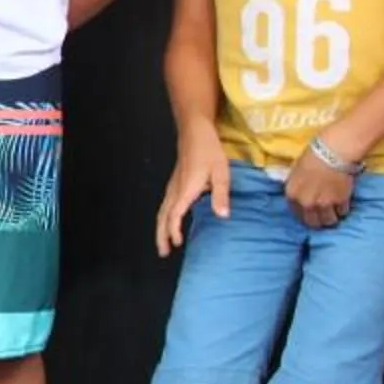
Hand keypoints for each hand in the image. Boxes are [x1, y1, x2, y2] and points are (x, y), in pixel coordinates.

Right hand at [155, 137, 234, 257]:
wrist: (194, 131)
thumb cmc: (209, 150)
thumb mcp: (221, 172)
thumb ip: (221, 195)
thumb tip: (222, 216)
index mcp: (185, 190)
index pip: (173, 215)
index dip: (173, 231)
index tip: (177, 244)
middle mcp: (175, 190)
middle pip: (162, 217)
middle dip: (161, 235)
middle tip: (163, 252)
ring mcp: (173, 186)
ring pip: (162, 211)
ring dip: (161, 228)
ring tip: (164, 242)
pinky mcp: (174, 183)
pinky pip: (166, 205)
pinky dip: (165, 218)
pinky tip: (171, 221)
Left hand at [286, 150, 353, 229]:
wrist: (332, 153)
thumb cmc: (312, 157)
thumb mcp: (295, 173)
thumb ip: (296, 188)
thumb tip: (299, 195)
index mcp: (292, 196)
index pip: (296, 214)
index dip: (304, 214)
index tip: (309, 212)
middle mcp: (306, 204)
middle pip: (313, 222)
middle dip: (318, 220)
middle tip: (323, 215)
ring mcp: (324, 205)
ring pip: (329, 221)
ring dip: (332, 217)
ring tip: (335, 211)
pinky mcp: (341, 203)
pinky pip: (342, 212)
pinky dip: (343, 208)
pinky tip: (343, 201)